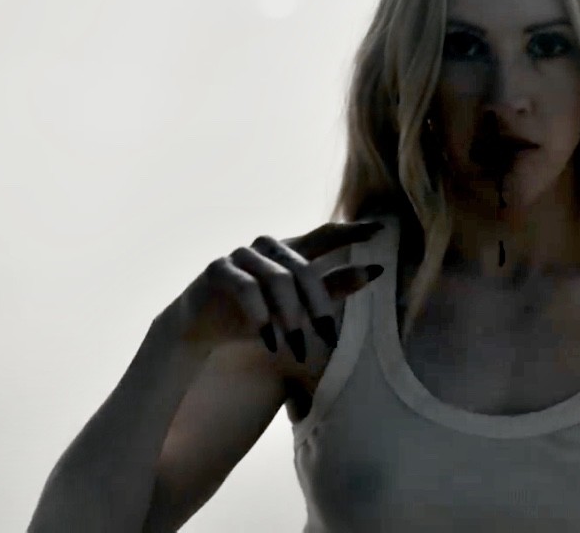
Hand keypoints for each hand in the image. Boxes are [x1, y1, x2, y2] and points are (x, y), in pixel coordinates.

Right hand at [164, 219, 385, 362]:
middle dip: (319, 306)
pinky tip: (271, 343)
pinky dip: (262, 318)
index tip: (381, 229)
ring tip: (299, 350)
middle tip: (330, 339)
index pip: (325, 234)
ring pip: (278, 280)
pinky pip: (247, 290)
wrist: (199, 327)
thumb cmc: (254, 314)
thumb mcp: (297, 305)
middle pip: (303, 268)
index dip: (352, 231)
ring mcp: (241, 255)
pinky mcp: (217, 270)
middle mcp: (266, 246)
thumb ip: (332, 287)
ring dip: (291, 318)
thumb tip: (374, 271)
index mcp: (289, 250)